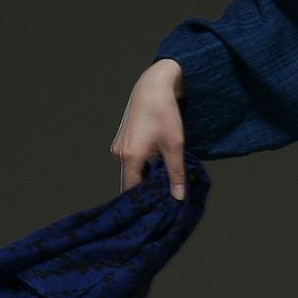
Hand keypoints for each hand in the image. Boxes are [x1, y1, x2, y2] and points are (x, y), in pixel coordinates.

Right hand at [110, 59, 187, 200]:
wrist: (153, 86)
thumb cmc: (164, 113)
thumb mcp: (175, 145)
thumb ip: (175, 173)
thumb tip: (178, 197)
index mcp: (130, 157)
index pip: (132, 191)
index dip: (144, 203)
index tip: (159, 211)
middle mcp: (119, 154)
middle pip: (130, 183)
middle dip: (146, 193)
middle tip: (164, 202)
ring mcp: (119, 147)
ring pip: (131, 173)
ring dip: (146, 181)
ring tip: (164, 187)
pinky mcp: (122, 142)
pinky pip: (131, 163)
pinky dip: (143, 169)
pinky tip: (158, 171)